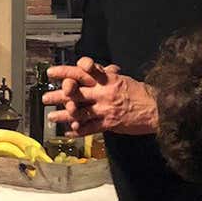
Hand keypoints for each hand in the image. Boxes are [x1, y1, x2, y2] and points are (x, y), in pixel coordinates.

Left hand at [43, 56, 158, 136]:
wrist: (157, 108)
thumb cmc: (141, 92)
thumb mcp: (123, 78)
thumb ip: (107, 74)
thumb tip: (98, 68)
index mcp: (106, 78)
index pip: (81, 71)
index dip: (65, 71)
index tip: (52, 73)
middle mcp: (103, 92)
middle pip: (75, 91)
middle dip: (58, 95)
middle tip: (44, 97)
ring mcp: (105, 108)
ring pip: (79, 111)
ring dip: (63, 114)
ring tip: (51, 116)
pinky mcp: (109, 123)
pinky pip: (89, 128)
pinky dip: (78, 130)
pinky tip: (68, 132)